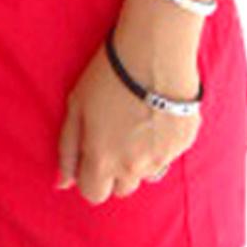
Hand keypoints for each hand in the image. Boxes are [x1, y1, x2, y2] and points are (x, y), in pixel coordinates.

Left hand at [56, 0, 203, 203]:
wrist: (154, 52)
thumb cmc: (108, 76)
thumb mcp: (76, 108)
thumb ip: (67, 149)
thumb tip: (62, 183)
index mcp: (102, 161)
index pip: (94, 195)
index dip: (90, 177)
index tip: (93, 155)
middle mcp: (133, 167)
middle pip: (122, 189)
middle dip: (116, 171)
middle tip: (116, 138)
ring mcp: (162, 157)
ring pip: (147, 174)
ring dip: (140, 160)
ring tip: (137, 125)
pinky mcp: (184, 143)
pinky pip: (169, 155)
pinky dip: (162, 143)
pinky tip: (157, 116)